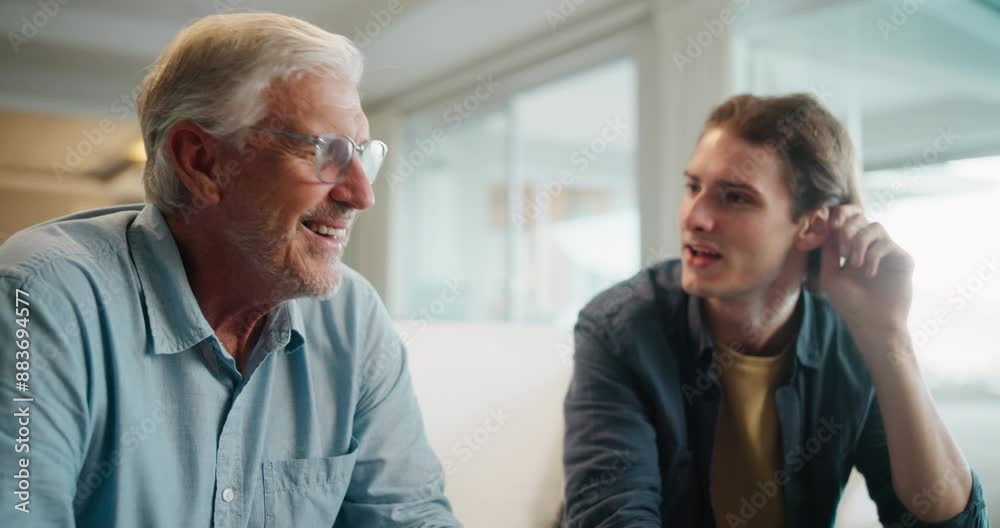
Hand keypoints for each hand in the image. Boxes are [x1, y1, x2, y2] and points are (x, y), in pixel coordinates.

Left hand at [818, 205, 914, 337]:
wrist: (872, 323)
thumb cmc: (850, 303)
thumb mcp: (830, 274)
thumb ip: (828, 249)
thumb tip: (826, 223)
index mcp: (852, 247)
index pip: (847, 219)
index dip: (839, 214)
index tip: (830, 225)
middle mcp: (870, 246)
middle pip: (860, 217)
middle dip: (847, 229)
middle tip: (842, 252)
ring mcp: (887, 251)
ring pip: (875, 226)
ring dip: (859, 242)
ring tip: (853, 264)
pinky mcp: (902, 258)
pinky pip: (886, 244)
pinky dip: (873, 256)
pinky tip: (869, 274)